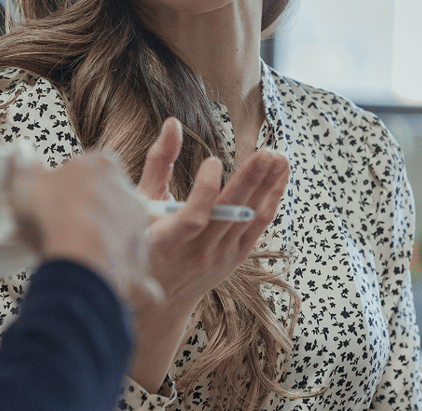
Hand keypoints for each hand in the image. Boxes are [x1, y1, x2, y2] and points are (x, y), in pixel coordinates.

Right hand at [6, 148, 158, 309]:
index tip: (46, 195)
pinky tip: (83, 269)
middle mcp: (126, 192)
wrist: (82, 258)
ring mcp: (135, 225)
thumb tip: (20, 155)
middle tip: (52, 224)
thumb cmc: (57, 214)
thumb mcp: (26, 183)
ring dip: (93, 237)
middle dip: (80, 210)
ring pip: (112, 229)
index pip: (86, 167)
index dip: (63, 182)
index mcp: (103, 165)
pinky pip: (120, 259)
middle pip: (101, 197)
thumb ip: (23, 167)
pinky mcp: (136, 257)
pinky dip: (105, 264)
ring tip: (63, 250)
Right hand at [122, 117, 289, 391]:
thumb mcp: (142, 203)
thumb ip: (158, 162)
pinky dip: (271, 198)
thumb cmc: (145, 240)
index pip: (194, 217)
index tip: (212, 161)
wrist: (163, 298)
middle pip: (230, 215)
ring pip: (250, 218)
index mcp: (167, 241)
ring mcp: (221, 257)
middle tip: (265, 153)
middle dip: (249, 181)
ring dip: (267, 186)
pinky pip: (259, 225)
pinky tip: (279, 175)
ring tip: (278, 157)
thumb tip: (173, 123)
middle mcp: (197, 253)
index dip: (206, 190)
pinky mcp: (237, 257)